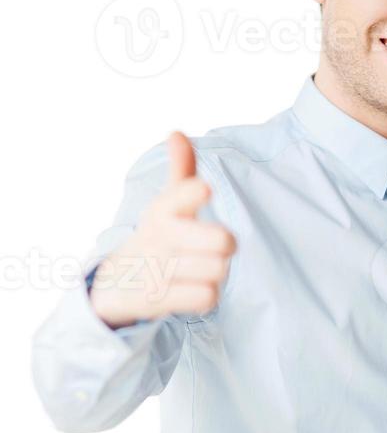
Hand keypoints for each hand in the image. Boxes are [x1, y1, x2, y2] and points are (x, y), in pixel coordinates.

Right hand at [90, 131, 236, 327]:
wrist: (115, 284)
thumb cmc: (156, 238)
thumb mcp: (165, 205)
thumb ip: (180, 171)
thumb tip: (176, 133)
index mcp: (162, 210)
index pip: (181, 193)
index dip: (193, 192)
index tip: (204, 190)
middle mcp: (159, 238)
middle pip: (222, 240)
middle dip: (225, 244)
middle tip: (216, 246)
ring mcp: (157, 270)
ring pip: (218, 270)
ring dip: (216, 272)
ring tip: (198, 269)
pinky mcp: (158, 299)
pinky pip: (207, 297)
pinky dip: (207, 295)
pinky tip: (193, 289)